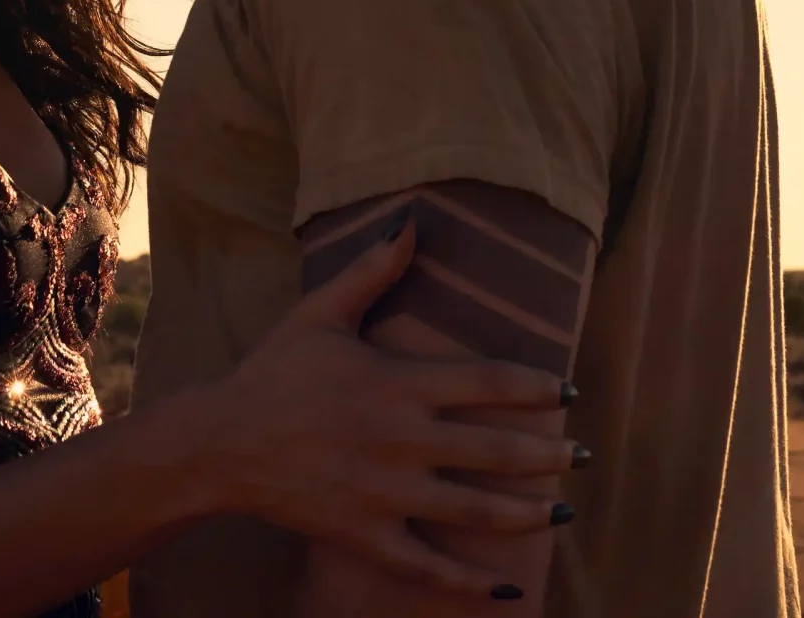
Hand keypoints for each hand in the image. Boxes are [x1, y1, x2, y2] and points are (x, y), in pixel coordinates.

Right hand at [193, 216, 577, 599]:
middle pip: (496, 450)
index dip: (538, 388)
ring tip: (563, 512)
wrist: (219, 443)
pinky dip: (468, 581)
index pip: (488, 382)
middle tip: (584, 458)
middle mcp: (401, 439)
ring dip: (527, 513)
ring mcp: (385, 493)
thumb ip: (371, 270)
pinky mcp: (365, 535)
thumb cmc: (273, 373)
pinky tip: (507, 590)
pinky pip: (426, 564)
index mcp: (397, 382)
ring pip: (475, 509)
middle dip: (549, 455)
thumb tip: (413, 221)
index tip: (571, 394)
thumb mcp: (320, 312)